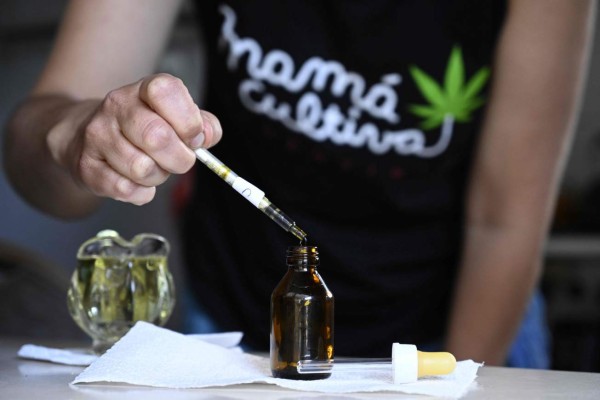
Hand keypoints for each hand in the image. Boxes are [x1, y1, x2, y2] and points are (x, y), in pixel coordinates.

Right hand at [51, 73, 221, 204]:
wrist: (88, 136)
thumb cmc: (144, 128)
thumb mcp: (176, 117)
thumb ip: (202, 125)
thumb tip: (208, 136)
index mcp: (144, 89)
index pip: (166, 91)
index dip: (189, 121)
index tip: (195, 139)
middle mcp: (117, 105)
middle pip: (157, 137)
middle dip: (180, 159)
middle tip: (179, 160)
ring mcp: (98, 134)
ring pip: (142, 168)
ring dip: (159, 177)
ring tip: (154, 167)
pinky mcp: (86, 165)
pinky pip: (126, 189)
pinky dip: (141, 192)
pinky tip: (137, 181)